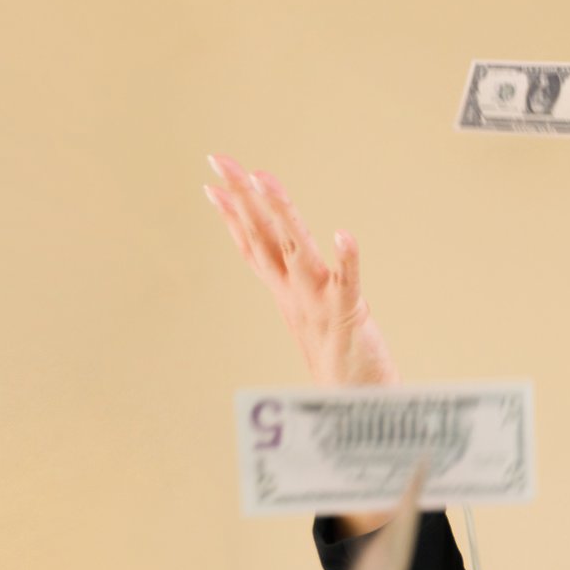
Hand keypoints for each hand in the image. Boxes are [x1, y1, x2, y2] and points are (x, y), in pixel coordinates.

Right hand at [202, 154, 397, 388]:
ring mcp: (319, 303)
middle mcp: (296, 295)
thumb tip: (282, 273)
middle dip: (243, 196)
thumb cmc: (339, 365)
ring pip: (296, 250)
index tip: (213, 182)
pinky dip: (347, 260)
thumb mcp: (308, 319)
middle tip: (220, 160)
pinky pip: (348, 283)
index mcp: (286, 294)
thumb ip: (296, 292)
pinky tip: (344, 234)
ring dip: (281, 213)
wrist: (357, 409)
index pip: (253, 246)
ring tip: (266, 178)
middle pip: (264, 238)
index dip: (233, 214)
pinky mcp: (348, 316)